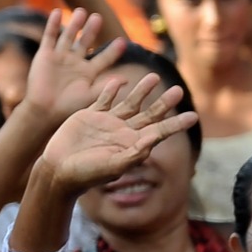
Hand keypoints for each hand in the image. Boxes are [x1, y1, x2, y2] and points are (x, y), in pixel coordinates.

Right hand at [23, 8, 127, 122]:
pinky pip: (50, 37)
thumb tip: (128, 79)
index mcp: (89, 73)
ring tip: (82, 11)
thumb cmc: (69, 107)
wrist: (44, 111)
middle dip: (91, 30)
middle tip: (99, 17)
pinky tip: (57, 12)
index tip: (123, 42)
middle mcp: (76, 62)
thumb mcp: (91, 96)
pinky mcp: (45, 55)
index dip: (113, 51)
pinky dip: (53, 24)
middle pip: (85, 42)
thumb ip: (106, 86)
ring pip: (69, 36)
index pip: (104, 58)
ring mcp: (60, 57)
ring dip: (75, 24)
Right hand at [36, 72, 197, 191]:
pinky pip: (104, 99)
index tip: (194, 116)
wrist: (58, 171)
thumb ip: (134, 154)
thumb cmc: (87, 174)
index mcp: (132, 145)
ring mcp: (107, 123)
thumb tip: (154, 140)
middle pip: (149, 114)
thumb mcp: (113, 166)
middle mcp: (123, 133)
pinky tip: (120, 80)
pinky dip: (112, 89)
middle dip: (164, 103)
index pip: (160, 132)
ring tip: (155, 77)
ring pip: (130, 103)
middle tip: (179, 90)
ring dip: (142, 91)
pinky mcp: (90, 116)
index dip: (176, 124)